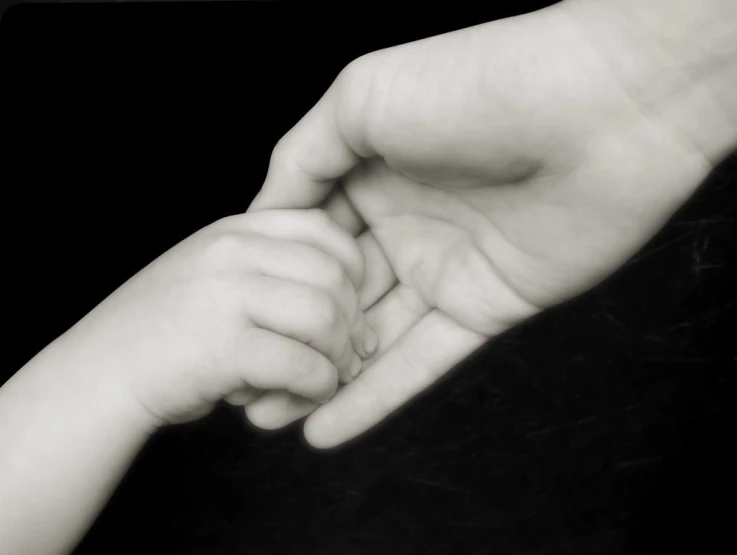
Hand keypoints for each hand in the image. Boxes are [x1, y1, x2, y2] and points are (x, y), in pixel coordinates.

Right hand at [69, 209, 375, 426]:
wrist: (98, 373)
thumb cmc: (165, 331)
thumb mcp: (213, 275)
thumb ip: (268, 269)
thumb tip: (349, 298)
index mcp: (234, 232)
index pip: (322, 230)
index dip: (353, 271)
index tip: (351, 306)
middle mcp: (231, 253)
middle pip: (333, 276)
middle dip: (354, 321)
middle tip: (353, 353)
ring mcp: (224, 296)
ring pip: (324, 317)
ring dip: (339, 356)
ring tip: (328, 376)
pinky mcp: (222, 347)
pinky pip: (303, 364)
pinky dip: (317, 386)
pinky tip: (304, 394)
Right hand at [246, 0, 735, 445]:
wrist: (598, 108)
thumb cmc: (478, 85)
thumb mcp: (362, 98)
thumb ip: (305, 156)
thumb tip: (264, 211)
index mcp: (371, 174)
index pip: (307, 240)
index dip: (269, 280)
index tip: (223, 319)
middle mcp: (404, 224)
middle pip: (334, 296)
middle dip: (288, 339)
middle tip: (235, 386)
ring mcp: (444, 269)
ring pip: (371, 337)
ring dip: (321, 379)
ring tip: (264, 417)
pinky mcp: (484, 307)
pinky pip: (422, 360)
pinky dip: (375, 398)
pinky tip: (326, 429)